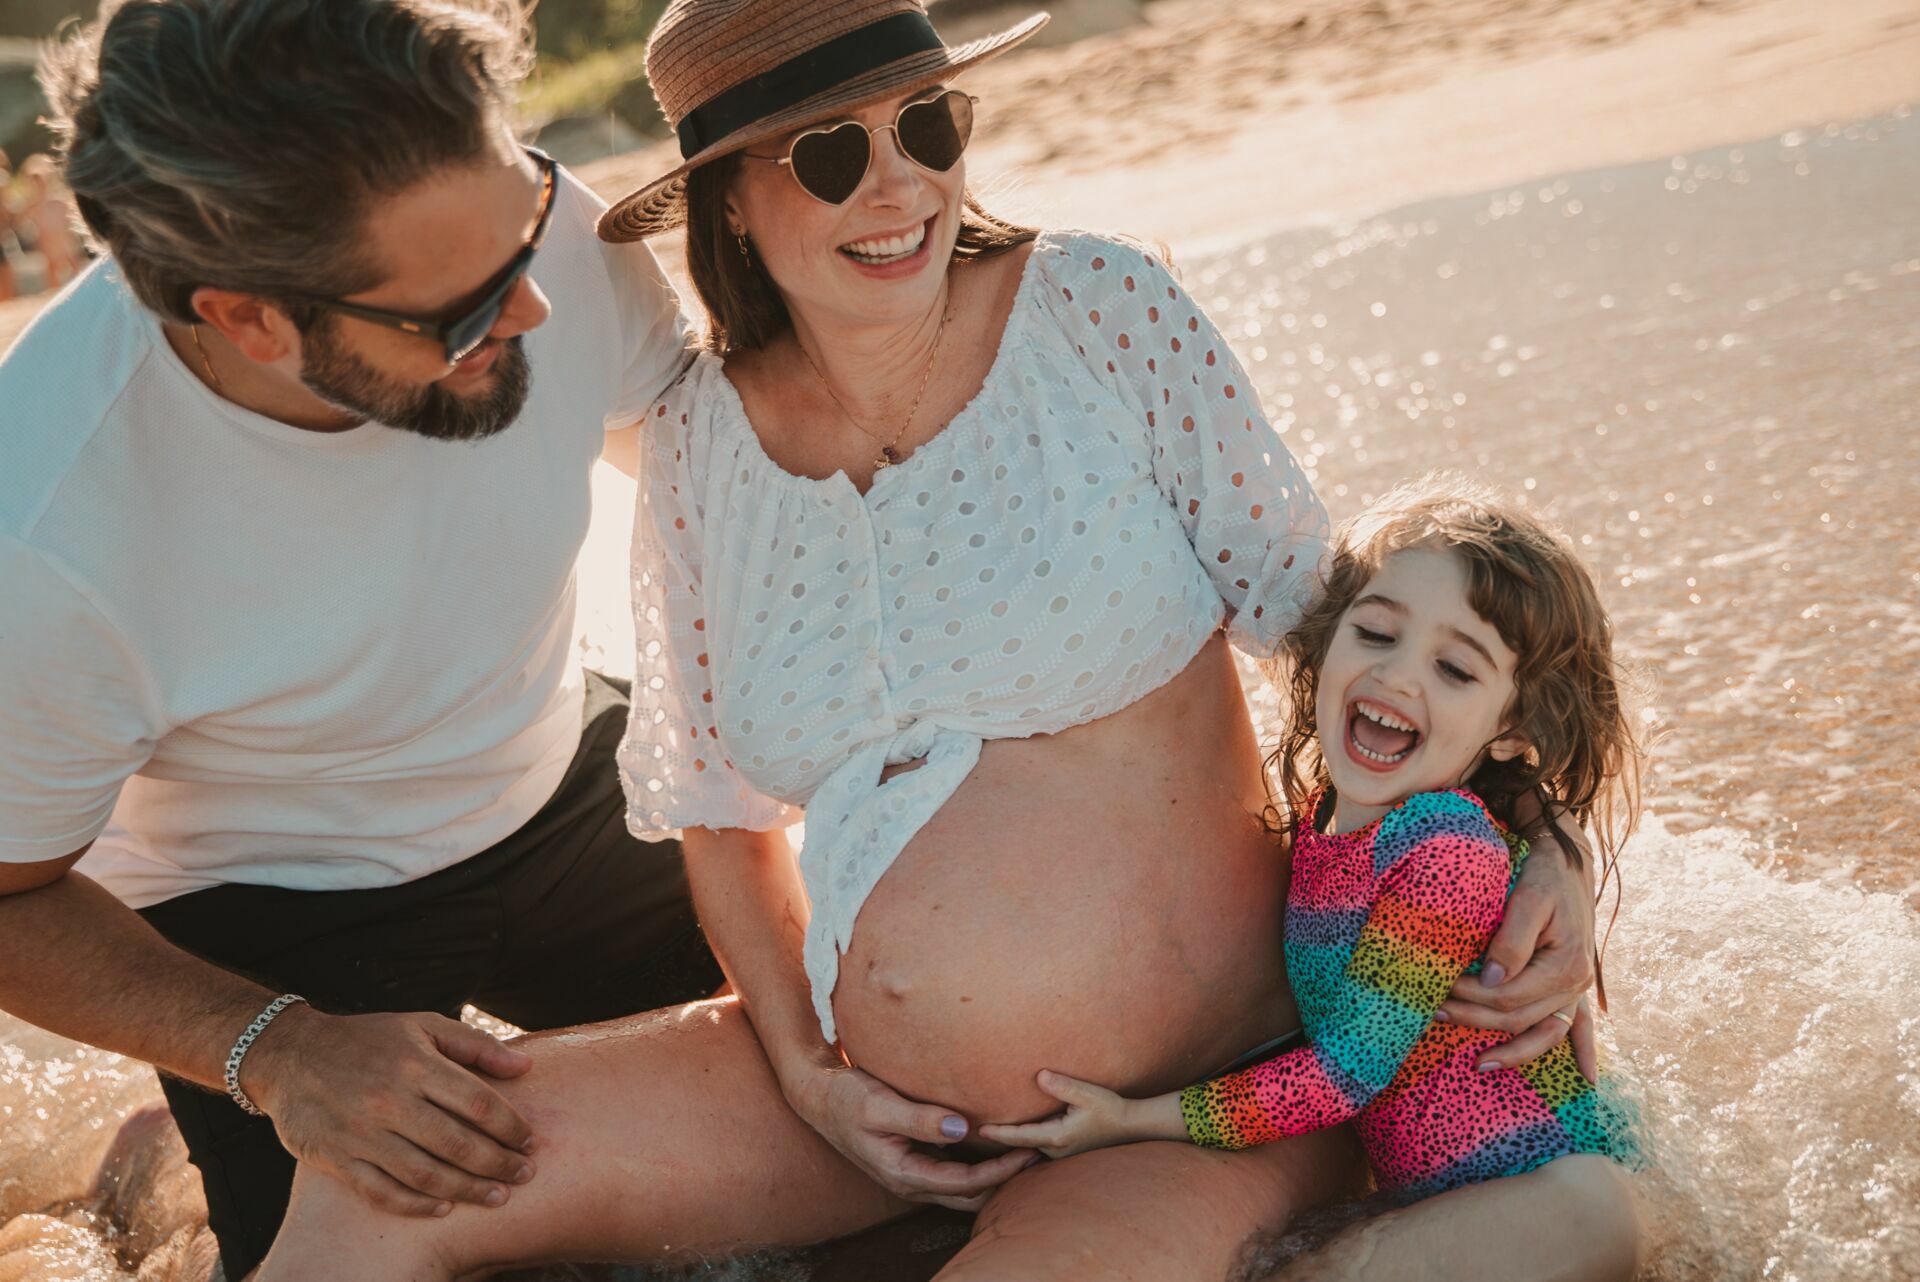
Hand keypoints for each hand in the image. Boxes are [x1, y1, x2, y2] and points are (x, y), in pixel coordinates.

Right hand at [243, 1005, 538, 1216]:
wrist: (290, 1055)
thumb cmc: (367, 1039)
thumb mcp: (421, 1025)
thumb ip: (474, 1045)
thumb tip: (525, 1066)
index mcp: (415, 1064)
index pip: (477, 1102)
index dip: (511, 1126)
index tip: (532, 1141)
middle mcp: (389, 1100)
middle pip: (457, 1144)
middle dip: (499, 1163)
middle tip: (526, 1174)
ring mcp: (362, 1134)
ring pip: (425, 1174)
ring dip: (468, 1190)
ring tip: (498, 1196)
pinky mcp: (338, 1159)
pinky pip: (383, 1192)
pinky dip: (417, 1205)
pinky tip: (445, 1207)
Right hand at [788, 1062, 1037, 1211]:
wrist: (820, 1097)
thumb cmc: (846, 1098)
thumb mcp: (878, 1105)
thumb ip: (919, 1118)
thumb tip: (960, 1128)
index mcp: (904, 1174)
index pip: (964, 1184)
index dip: (1000, 1172)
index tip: (1029, 1151)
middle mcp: (912, 1181)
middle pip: (971, 1195)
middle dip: (1006, 1180)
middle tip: (1041, 1154)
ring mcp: (915, 1172)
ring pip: (965, 1188)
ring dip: (995, 1175)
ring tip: (1027, 1150)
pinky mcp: (917, 1158)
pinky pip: (956, 1170)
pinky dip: (980, 1163)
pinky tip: (997, 1141)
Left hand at [977, 1070, 1174, 1159]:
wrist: (1130, 1125)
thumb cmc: (1111, 1108)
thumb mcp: (1088, 1094)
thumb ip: (1063, 1085)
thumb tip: (1039, 1076)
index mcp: (1058, 1137)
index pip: (1019, 1135)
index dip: (997, 1133)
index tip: (978, 1130)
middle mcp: (1056, 1149)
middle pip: (1020, 1143)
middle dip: (999, 1137)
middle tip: (973, 1130)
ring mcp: (1060, 1151)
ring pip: (1028, 1144)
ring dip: (1011, 1137)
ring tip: (988, 1130)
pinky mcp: (1065, 1148)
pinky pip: (1038, 1143)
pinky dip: (1024, 1137)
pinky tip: (1015, 1129)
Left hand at [1440, 825, 1599, 1078]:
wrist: (1571, 861)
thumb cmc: (1547, 875)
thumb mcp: (1530, 897)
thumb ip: (1511, 941)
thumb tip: (1491, 980)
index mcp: (1565, 964)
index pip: (1508, 995)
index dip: (1470, 996)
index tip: (1438, 987)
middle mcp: (1576, 983)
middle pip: (1520, 1018)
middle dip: (1475, 1020)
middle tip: (1434, 1014)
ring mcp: (1578, 988)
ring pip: (1545, 1033)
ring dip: (1513, 1050)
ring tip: (1479, 1064)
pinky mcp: (1574, 986)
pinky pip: (1580, 1028)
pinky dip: (1584, 1053)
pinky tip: (1585, 1079)